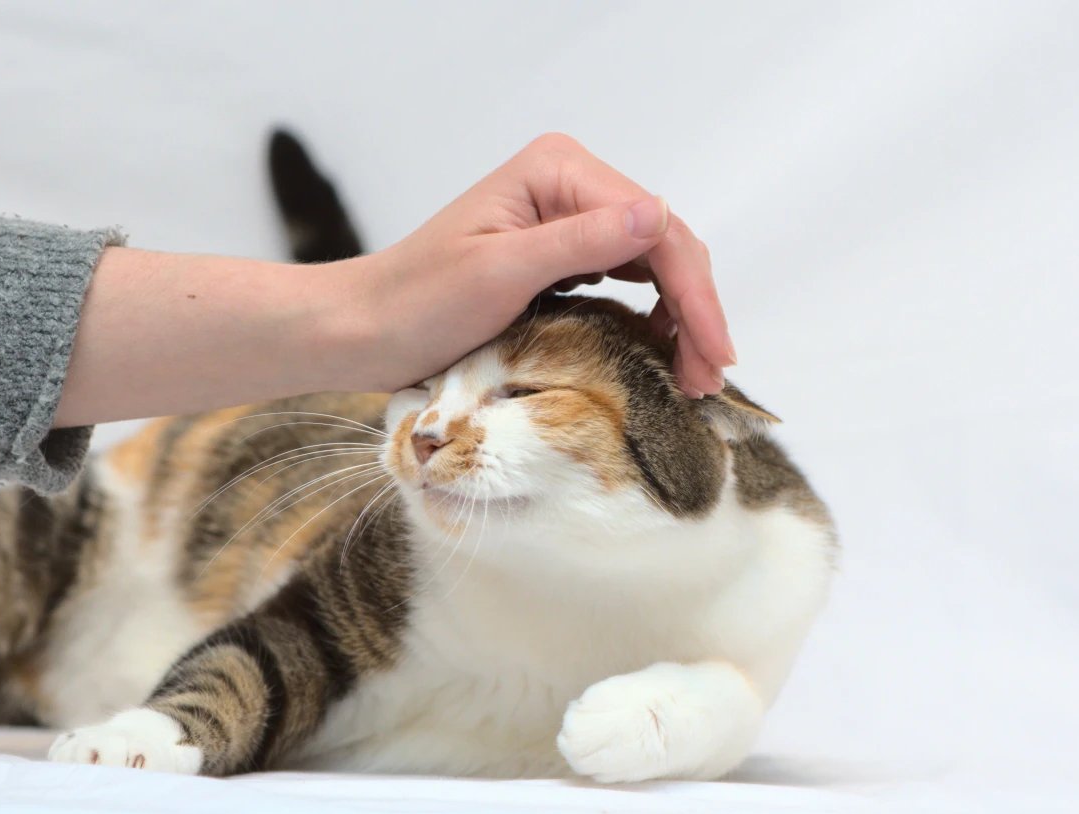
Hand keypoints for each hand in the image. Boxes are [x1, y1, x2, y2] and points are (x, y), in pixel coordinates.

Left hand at [343, 133, 734, 396]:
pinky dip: (649, 317)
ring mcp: (563, 220)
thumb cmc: (417, 302)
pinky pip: (623, 281)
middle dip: (695, 310)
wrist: (365, 330)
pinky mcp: (556, 257)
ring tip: (696, 376)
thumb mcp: (500, 272)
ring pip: (651, 265)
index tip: (713, 355)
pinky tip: (660, 350)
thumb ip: (579, 241)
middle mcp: (567, 185)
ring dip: (679, 317)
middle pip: (662, 244)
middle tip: (713, 377)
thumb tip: (658, 215)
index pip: (654, 227)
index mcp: (557, 171)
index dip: (693, 292)